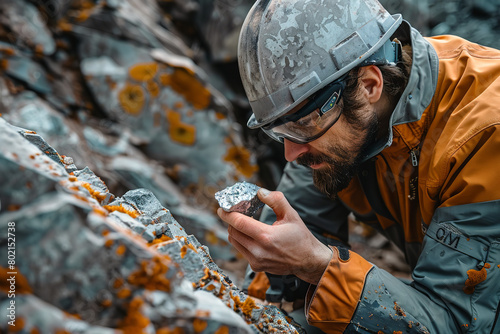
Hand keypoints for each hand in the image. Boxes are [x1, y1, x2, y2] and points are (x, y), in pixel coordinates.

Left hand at [217, 188, 331, 284]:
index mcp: (266, 236)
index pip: (239, 223)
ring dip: (235, 231)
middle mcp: (259, 251)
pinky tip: (252, 235)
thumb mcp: (291, 214)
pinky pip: (242, 250)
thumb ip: (276, 200)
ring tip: (244, 223)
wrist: (308, 261)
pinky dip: (242, 241)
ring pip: (235, 242)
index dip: (227, 214)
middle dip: (231, 221)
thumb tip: (260, 192)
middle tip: (235, 213)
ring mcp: (256, 261)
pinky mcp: (256, 267)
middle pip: (233, 232)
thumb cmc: (300, 237)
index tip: (221, 209)